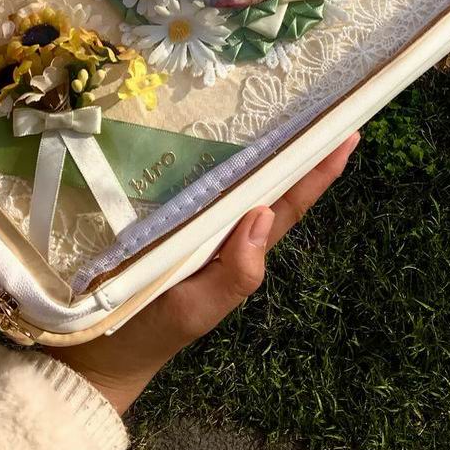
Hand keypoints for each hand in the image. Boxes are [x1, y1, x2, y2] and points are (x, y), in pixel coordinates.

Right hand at [51, 132, 359, 413]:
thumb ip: (235, 274)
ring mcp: (198, 219)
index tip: (349, 136)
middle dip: (302, 145)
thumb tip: (263, 214)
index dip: (318, 174)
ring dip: (266, 143)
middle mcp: (226, 228)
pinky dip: (215, 153)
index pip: (287, 205)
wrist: (99, 347)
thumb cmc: (153, 328)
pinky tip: (216, 128)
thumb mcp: (198, 309)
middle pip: (272, 182)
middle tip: (332, 103)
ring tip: (291, 105)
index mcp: (240, 249)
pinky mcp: (167, 212)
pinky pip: (199, 179)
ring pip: (240, 176)